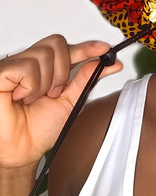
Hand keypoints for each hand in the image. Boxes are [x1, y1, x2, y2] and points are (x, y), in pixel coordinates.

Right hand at [0, 34, 122, 168]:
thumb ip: (86, 79)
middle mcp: (30, 63)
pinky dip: (31, 86)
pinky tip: (22, 97)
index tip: (104, 49)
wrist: (21, 152)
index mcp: (46, 68)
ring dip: (46, 83)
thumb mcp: (70, 101)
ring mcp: (14, 66)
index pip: (66, 47)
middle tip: (54, 92)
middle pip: (56, 43)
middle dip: (63, 71)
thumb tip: (106, 64)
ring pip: (44, 54)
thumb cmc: (38, 130)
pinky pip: (26, 67)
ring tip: (34, 99)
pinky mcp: (1, 73)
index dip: (86, 47)